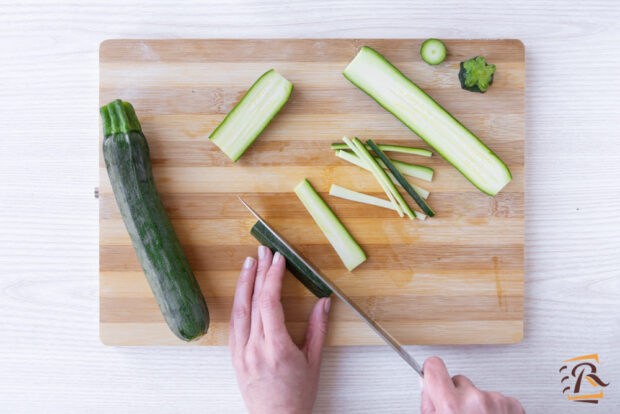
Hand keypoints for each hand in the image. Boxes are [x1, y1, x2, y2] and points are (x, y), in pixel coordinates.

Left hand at [230, 246, 331, 413]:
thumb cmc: (297, 395)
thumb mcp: (314, 362)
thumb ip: (318, 329)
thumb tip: (323, 301)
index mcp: (277, 348)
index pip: (270, 303)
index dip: (273, 277)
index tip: (278, 259)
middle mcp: (255, 348)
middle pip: (254, 301)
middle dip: (259, 272)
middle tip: (264, 251)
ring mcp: (241, 352)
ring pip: (239, 310)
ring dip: (244, 283)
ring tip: (249, 263)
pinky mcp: (234, 356)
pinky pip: (235, 324)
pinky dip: (239, 302)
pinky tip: (243, 290)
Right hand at [421, 357, 524, 413]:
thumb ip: (430, 403)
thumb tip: (426, 384)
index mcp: (452, 405)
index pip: (434, 366)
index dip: (432, 372)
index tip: (432, 375)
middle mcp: (475, 400)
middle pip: (459, 381)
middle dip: (459, 395)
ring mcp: (497, 402)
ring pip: (480, 391)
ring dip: (479, 405)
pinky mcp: (514, 406)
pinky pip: (499, 399)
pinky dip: (496, 410)